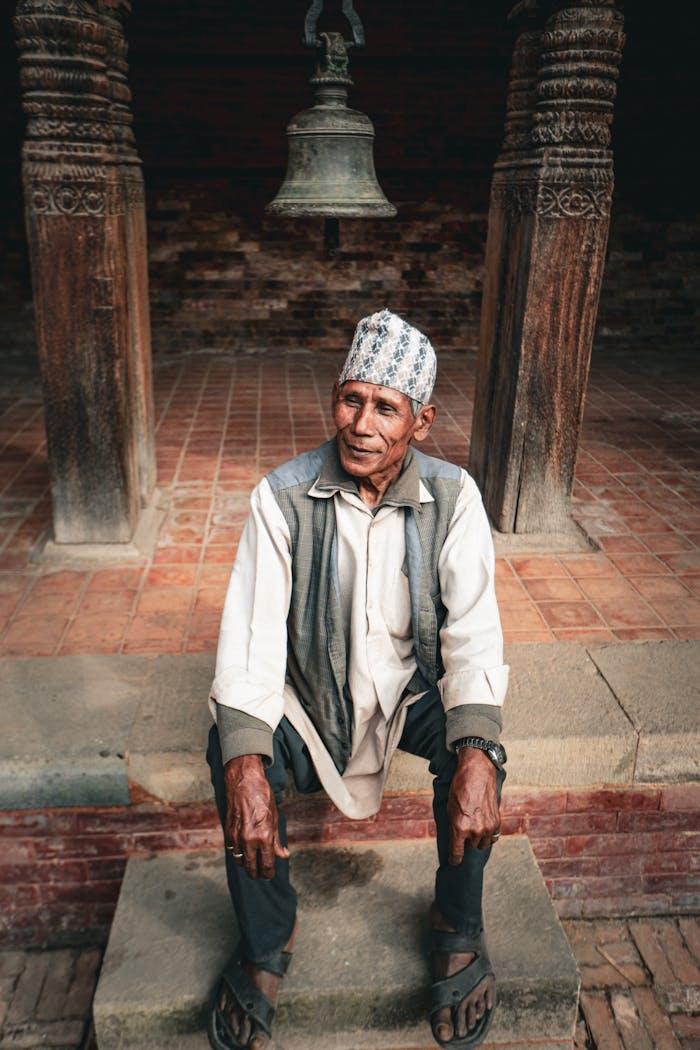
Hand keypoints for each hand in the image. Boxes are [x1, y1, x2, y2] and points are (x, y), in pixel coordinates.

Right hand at [223, 754, 289, 879]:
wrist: (244, 782)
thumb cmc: (262, 796)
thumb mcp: (275, 818)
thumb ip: (277, 840)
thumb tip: (283, 855)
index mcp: (264, 836)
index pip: (266, 865)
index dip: (269, 873)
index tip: (270, 874)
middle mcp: (249, 839)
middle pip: (251, 868)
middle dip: (257, 873)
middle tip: (261, 874)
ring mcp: (236, 836)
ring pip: (240, 861)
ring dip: (246, 864)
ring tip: (253, 862)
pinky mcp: (227, 832)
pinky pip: (232, 850)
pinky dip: (237, 854)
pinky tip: (243, 850)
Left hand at [447, 747, 500, 863]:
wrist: (476, 773)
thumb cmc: (459, 788)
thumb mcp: (450, 808)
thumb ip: (453, 826)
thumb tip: (455, 838)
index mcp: (459, 828)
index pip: (456, 854)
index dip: (454, 860)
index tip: (453, 862)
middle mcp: (474, 830)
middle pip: (469, 848)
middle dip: (465, 842)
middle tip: (463, 830)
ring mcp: (487, 827)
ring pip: (482, 844)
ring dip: (477, 840)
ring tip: (474, 828)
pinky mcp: (496, 822)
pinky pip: (493, 837)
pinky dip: (488, 835)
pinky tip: (484, 827)